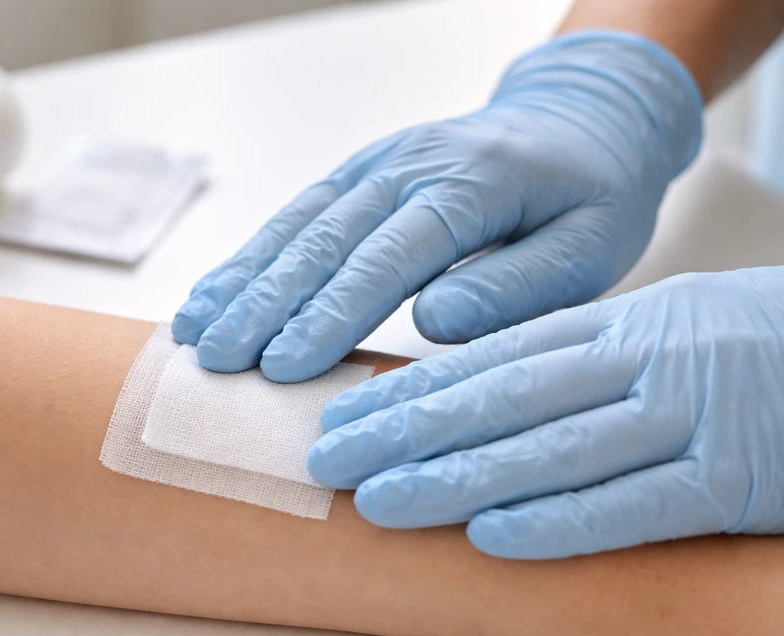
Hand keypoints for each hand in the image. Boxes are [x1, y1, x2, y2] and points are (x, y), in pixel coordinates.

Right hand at [172, 31, 702, 382]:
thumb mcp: (590, 247)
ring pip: (295, 225)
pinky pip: (295, 216)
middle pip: (324, 240)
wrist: (581, 121)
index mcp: (471, 183)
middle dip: (263, 305)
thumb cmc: (591, 196)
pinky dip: (249, 259)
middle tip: (215, 362)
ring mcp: (376, 165)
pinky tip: (213, 294)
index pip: (389, 257)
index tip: (283, 367)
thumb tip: (435, 323)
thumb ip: (518, 286)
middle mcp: (409, 166)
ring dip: (240, 281)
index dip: (331, 313)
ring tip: (192, 332)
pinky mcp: (358, 176)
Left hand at [308, 267, 783, 558]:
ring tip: (379, 501)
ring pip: (551, 449)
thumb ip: (571, 362)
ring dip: (456, 476)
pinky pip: (635, 502)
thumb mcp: (652, 333)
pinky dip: (562, 520)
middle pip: (499, 398)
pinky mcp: (735, 478)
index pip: (489, 360)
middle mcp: (638, 364)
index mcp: (613, 327)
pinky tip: (492, 536)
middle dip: (403, 430)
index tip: (341, 414)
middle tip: (325, 458)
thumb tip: (472, 396)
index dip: (408, 389)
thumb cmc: (743, 347)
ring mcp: (687, 418)